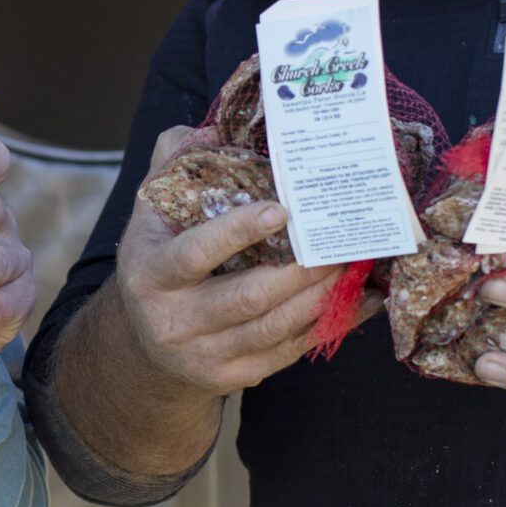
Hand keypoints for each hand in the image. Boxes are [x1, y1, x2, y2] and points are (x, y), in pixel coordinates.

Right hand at [106, 125, 355, 395]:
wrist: (144, 344)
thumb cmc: (158, 261)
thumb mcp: (150, 213)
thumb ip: (171, 165)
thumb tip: (206, 129)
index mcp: (149, 273)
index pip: (195, 254)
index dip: (238, 233)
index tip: (282, 210)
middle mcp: (172, 320)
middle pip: (247, 297)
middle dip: (302, 271)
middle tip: (341, 241)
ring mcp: (202, 355)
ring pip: (274, 329)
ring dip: (322, 297)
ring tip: (355, 266)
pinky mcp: (231, 377)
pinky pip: (288, 352)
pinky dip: (329, 326)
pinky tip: (361, 302)